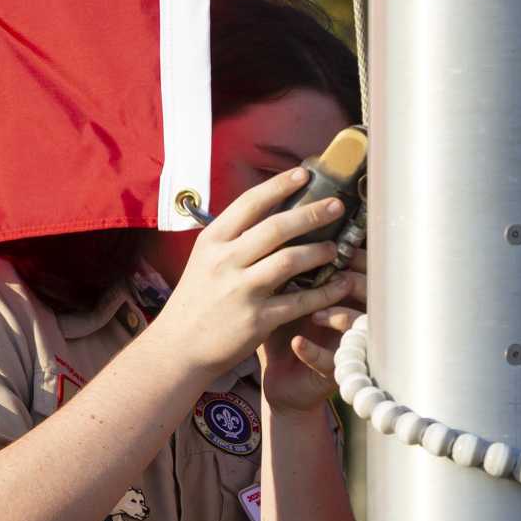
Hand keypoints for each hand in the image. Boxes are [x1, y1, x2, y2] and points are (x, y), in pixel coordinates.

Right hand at [152, 167, 359, 378]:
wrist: (179, 347)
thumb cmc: (198, 299)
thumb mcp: (206, 259)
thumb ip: (234, 238)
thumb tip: (273, 210)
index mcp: (213, 241)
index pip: (249, 203)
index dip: (279, 185)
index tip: (305, 173)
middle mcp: (225, 261)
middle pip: (276, 228)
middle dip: (311, 213)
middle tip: (336, 206)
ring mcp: (241, 291)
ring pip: (290, 261)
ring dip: (319, 251)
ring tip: (336, 248)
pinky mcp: (257, 320)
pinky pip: (300, 301)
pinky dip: (325, 292)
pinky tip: (341, 284)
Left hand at [261, 248, 368, 412]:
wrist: (280, 379)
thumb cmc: (283, 329)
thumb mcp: (284, 292)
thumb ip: (287, 262)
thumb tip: (278, 217)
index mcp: (345, 294)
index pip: (361, 267)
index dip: (355, 254)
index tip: (336, 240)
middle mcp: (355, 316)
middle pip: (370, 292)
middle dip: (353, 280)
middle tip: (335, 271)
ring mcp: (349, 345)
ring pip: (358, 325)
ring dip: (339, 315)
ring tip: (315, 311)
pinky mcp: (335, 372)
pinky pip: (330, 360)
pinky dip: (314, 351)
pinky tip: (298, 342)